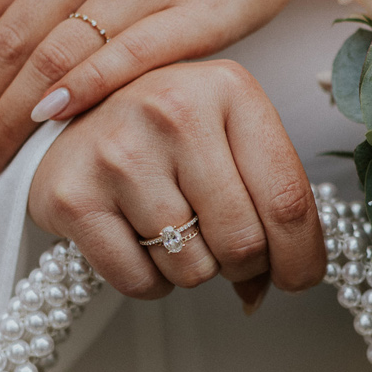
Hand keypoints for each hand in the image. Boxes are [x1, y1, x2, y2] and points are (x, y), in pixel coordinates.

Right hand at [26, 60, 324, 306]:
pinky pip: (139, 282)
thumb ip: (269, 195)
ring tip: (170, 228)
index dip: (300, 257)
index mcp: (229, 90)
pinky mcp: (75, 197)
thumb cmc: (166, 133)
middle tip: (225, 252)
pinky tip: (136, 240)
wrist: (71, 119)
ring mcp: (119, 153)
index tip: (298, 279)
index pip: (288, 199)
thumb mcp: (229, 135)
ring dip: (191, 270)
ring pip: (192, 268)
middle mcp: (174, 111)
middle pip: (243, 242)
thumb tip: (289, 278)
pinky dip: (149, 281)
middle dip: (244, 267)